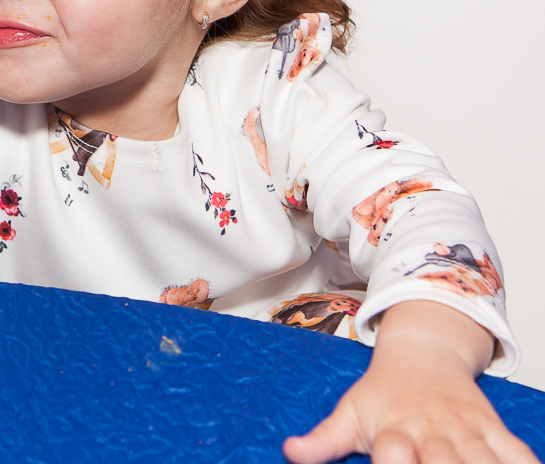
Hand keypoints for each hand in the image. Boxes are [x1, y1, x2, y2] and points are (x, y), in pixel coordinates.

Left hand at [283, 301, 539, 463]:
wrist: (423, 352)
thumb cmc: (383, 392)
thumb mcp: (350, 413)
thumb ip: (324, 440)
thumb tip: (290, 451)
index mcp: (393, 429)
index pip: (393, 455)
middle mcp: (431, 430)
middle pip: (443, 462)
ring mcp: (465, 430)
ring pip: (482, 460)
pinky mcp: (492, 429)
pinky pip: (516, 453)